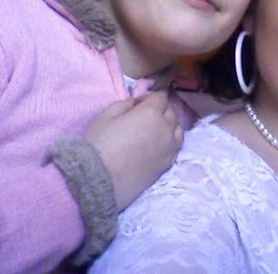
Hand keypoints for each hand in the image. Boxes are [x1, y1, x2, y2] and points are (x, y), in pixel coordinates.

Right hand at [85, 92, 182, 210]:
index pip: (161, 97)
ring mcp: (170, 147)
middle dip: (160, 109)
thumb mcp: (105, 116)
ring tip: (155, 130)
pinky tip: (159, 145)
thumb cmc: (99, 144)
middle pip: (171, 112)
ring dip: (169, 125)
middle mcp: (166, 128)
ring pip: (178, 129)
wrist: (100, 180)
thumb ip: (125, 104)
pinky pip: (176, 146)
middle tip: (145, 116)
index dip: (150, 97)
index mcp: (151, 113)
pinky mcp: (168, 163)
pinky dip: (171, 141)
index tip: (138, 103)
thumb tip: (136, 103)